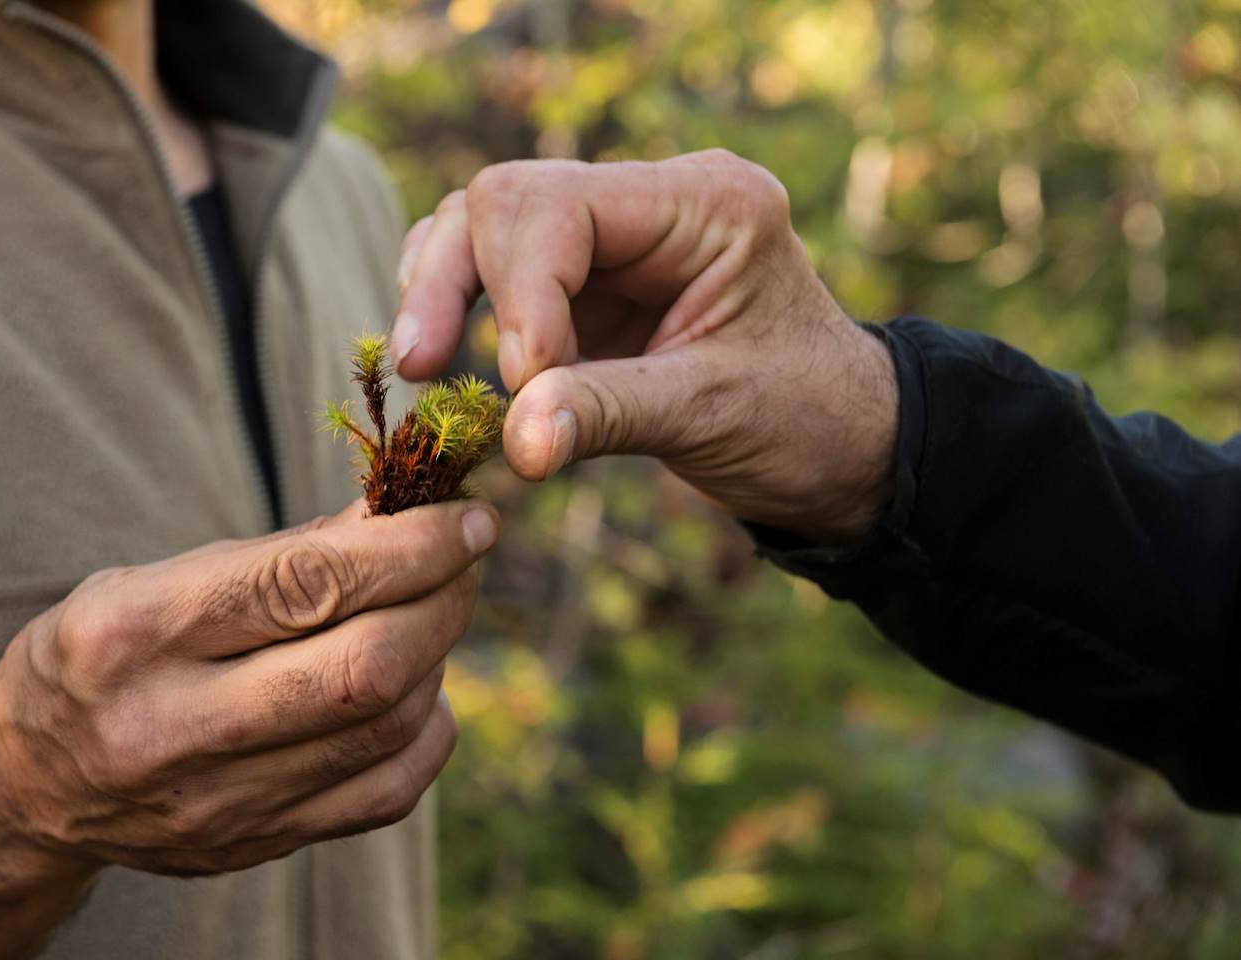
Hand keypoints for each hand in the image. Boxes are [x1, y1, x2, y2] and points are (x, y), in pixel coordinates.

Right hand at [0, 500, 498, 875]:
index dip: (409, 547)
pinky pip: (387, 793)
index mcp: (135, 633)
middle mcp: (172, 726)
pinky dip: (426, 730)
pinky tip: (418, 688)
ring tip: (435, 610)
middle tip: (466, 559)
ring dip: (438, 655)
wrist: (28, 783)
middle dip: (441, 599)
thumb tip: (405, 512)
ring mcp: (218, 801)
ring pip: (386, 728)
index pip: (304, 583)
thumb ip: (280, 554)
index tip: (466, 517)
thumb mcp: (156, 579)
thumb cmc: (102, 653)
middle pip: (362, 668)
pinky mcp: (257, 844)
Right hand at [392, 151, 897, 543]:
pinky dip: (459, 311)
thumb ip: (606, 416)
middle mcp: (651, 204)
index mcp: (705, 204)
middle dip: (455, 281)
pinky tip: (449, 362)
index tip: (524, 379)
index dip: (521, 291)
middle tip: (426, 368)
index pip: (560, 206)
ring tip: (429, 369)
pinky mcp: (583, 287)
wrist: (842, 449)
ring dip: (443, 293)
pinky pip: (492, 272)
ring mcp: (612, 241)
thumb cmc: (804, 422)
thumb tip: (512, 443)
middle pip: (504, 201)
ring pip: (482, 227)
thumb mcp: (710, 415)